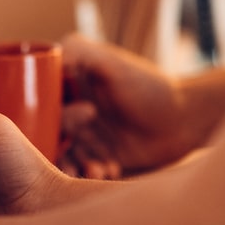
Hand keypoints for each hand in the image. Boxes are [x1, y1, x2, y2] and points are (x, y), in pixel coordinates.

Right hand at [57, 33, 187, 178]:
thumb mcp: (111, 63)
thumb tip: (44, 59)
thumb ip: (77, 52)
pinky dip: (90, 172)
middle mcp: (70, 106)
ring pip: (62, 152)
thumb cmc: (150, 86)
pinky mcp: (97, 154)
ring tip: (95, 172)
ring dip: (73, 165)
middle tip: (75, 160)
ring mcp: (84, 132)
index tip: (74, 124)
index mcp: (68, 83)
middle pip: (47, 130)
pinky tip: (110, 171)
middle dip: (60, 148)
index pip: (38, 100)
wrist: (186, 119)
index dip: (45, 116)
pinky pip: (81, 166)